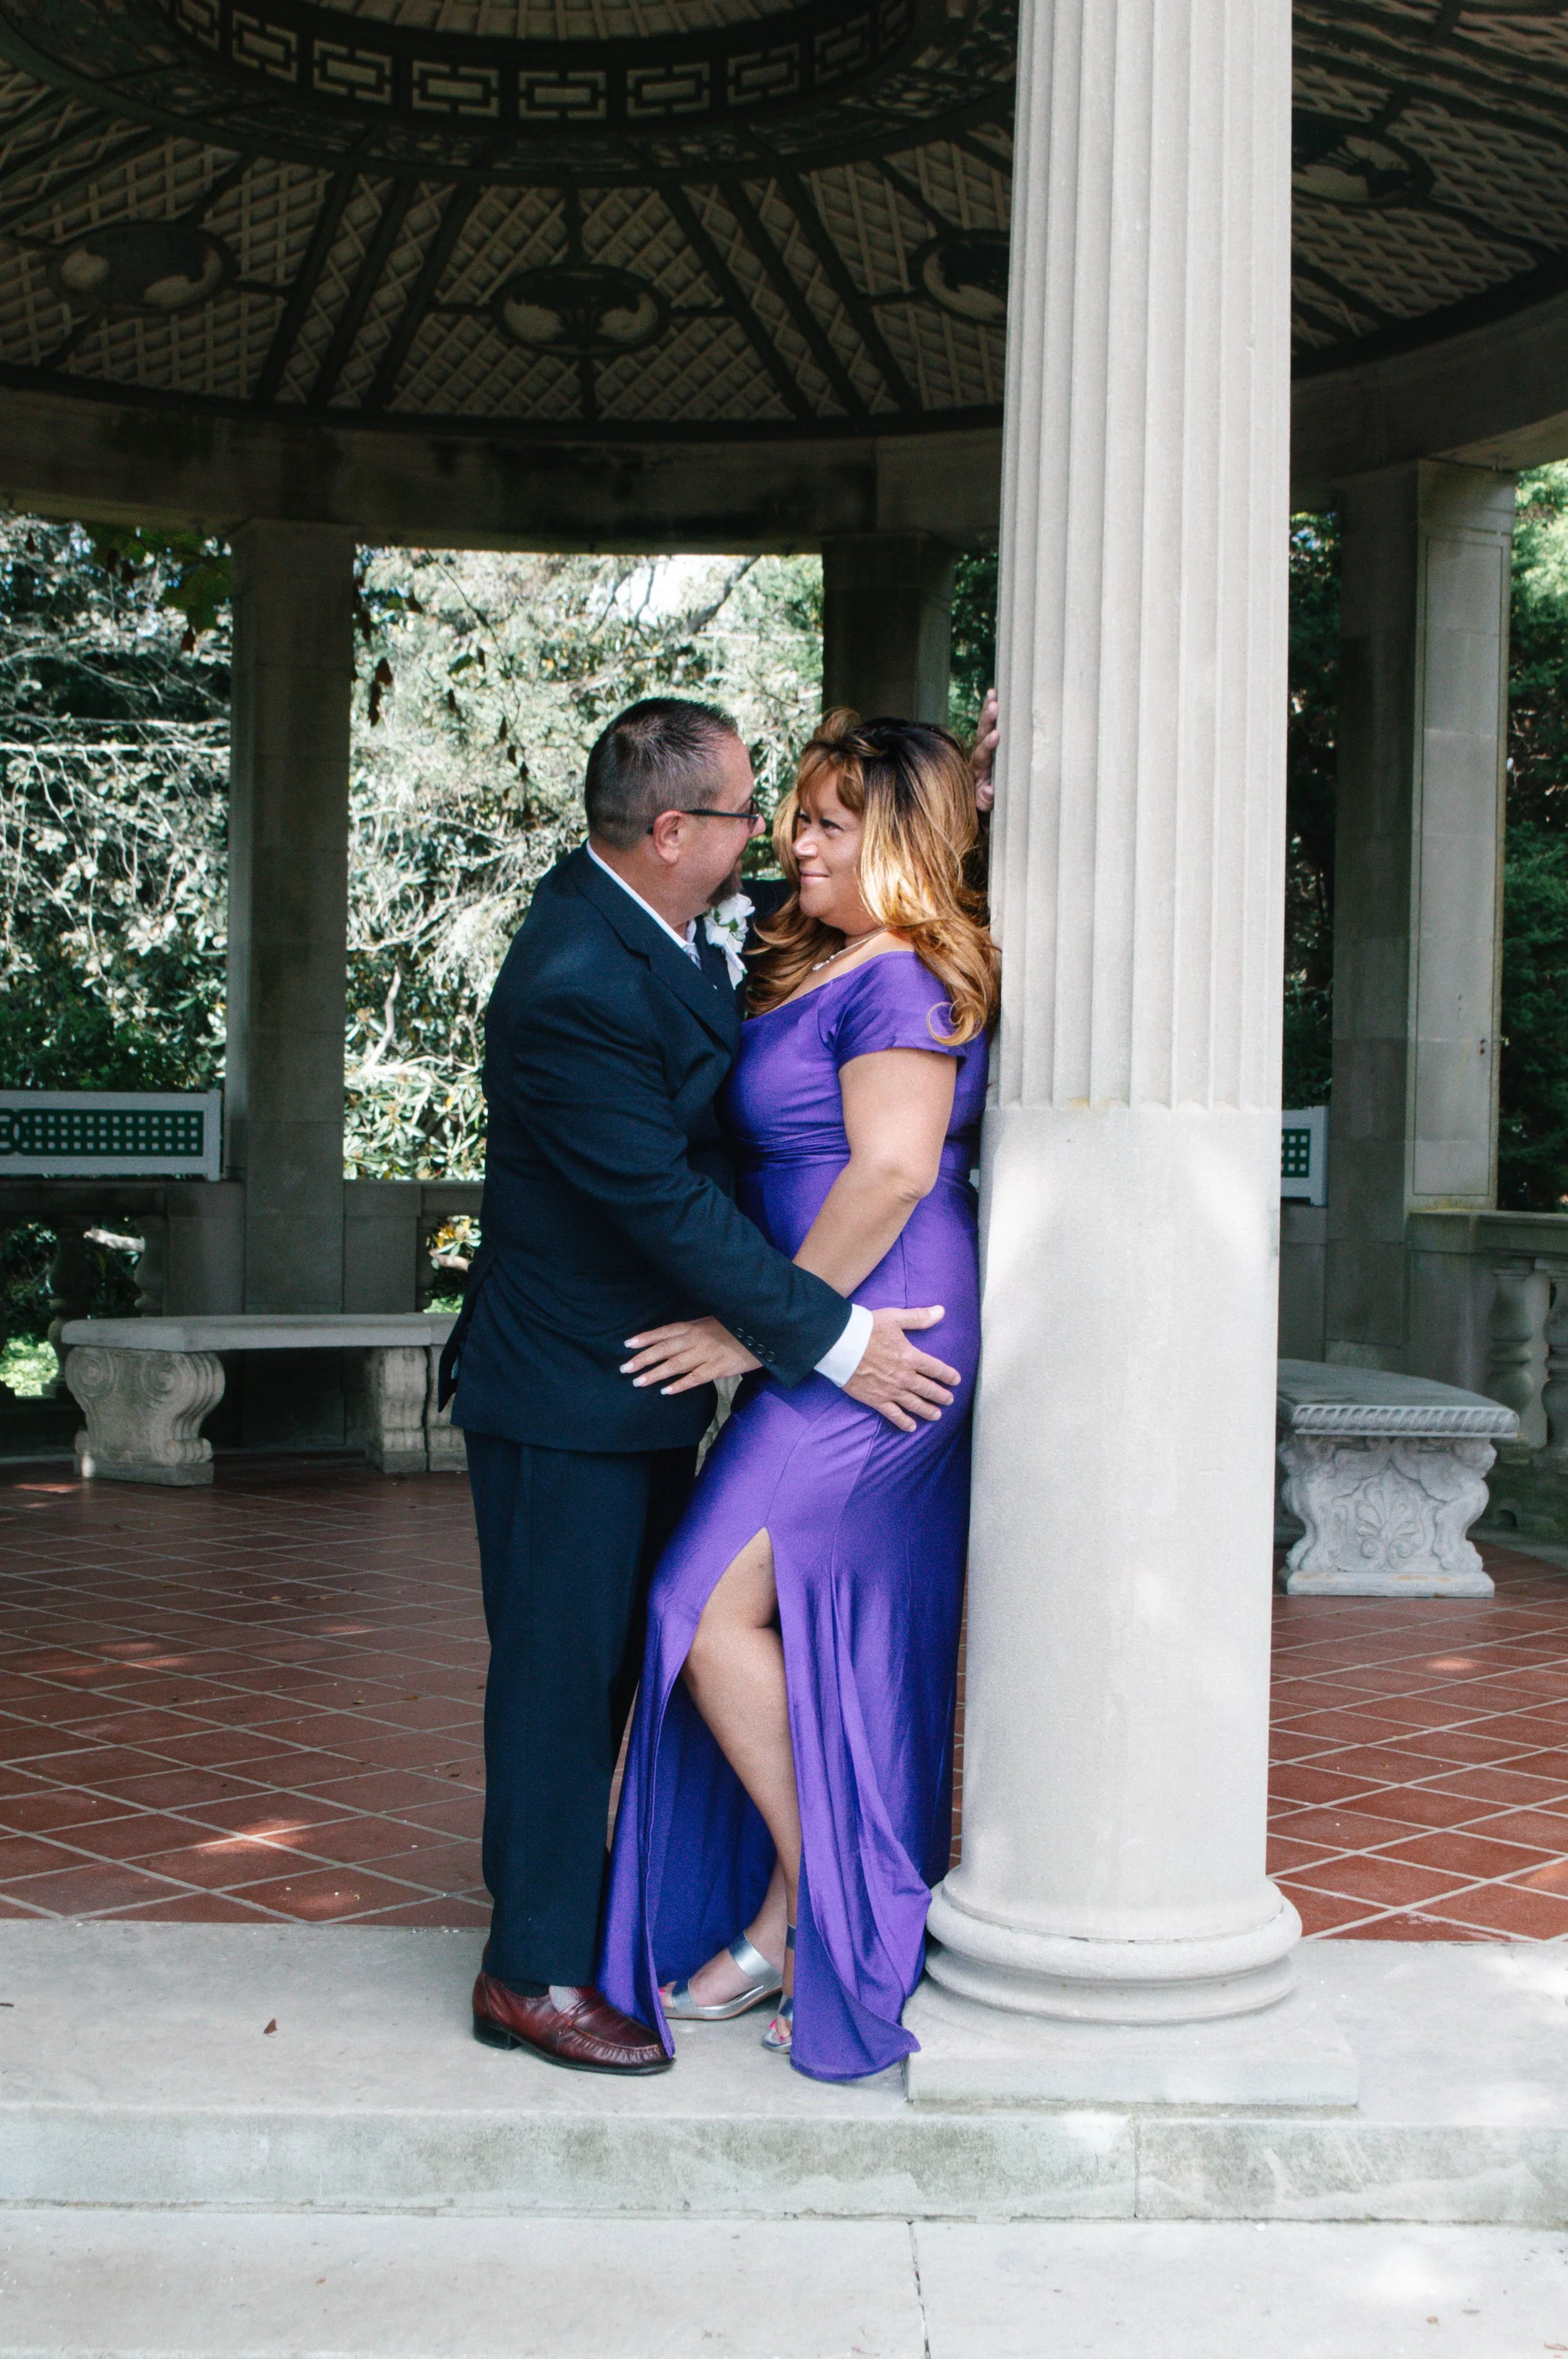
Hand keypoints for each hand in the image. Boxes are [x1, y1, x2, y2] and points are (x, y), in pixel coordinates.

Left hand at [621, 1317, 761, 1395]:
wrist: (764, 1333)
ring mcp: (707, 1354)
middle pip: (664, 1349)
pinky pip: (695, 1378)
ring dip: (655, 1373)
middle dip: (643, 1358)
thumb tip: (677, 1340)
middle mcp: (697, 1339)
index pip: (665, 1331)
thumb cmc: (738, 1328)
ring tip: (638, 1381)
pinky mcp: (718, 1369)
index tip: (628, 1344)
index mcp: (696, 1326)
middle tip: (625, 1368)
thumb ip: (696, 1331)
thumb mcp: (714, 1322)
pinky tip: (666, 1391)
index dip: (646, 1338)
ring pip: (675, 1364)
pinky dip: (680, 1385)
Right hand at [843, 1305, 959, 1432]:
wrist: (840, 1344)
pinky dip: (904, 1422)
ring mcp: (891, 1390)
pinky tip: (911, 1427)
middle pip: (928, 1389)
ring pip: (914, 1404)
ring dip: (927, 1411)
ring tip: (936, 1416)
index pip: (936, 1368)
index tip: (956, 1380)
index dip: (948, 1375)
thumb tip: (941, 1311)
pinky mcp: (876, 1399)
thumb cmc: (867, 1329)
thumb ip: (919, 1317)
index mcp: (911, 1357)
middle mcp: (904, 1376)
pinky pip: (893, 1414)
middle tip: (949, 1401)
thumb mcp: (895, 1318)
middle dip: (941, 1396)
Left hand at [971, 686, 997, 813]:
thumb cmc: (981, 802)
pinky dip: (990, 710)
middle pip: (981, 735)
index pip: (983, 754)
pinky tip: (994, 693)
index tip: (995, 735)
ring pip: (984, 726)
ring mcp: (982, 748)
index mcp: (977, 769)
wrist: (975, 799)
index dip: (988, 745)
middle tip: (995, 705)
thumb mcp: (983, 805)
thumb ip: (986, 799)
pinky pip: (989, 724)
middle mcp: (978, 755)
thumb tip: (990, 789)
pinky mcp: (987, 743)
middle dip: (988, 720)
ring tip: (993, 693)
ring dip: (988, 710)